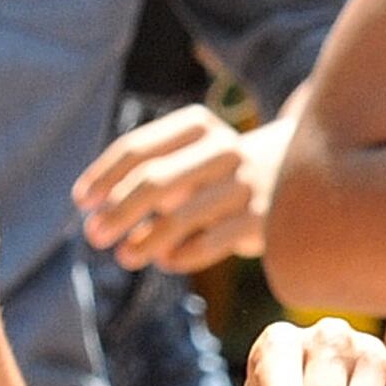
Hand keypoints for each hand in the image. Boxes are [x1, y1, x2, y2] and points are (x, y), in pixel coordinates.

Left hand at [73, 104, 271, 272]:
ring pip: (181, 217)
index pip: (137, 148)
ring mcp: (245, 184)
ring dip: (144, 241)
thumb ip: (149, 170)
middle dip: (118, 211)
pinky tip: (165, 260)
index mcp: (197, 125)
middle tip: (93, 236)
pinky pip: (209, 244)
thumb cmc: (221, 172)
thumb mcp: (190, 156)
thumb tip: (94, 209)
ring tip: (123, 257)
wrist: (303, 176)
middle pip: (155, 181)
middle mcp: (224, 148)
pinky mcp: (262, 220)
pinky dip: (180, 255)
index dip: (103, 176)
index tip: (82, 202)